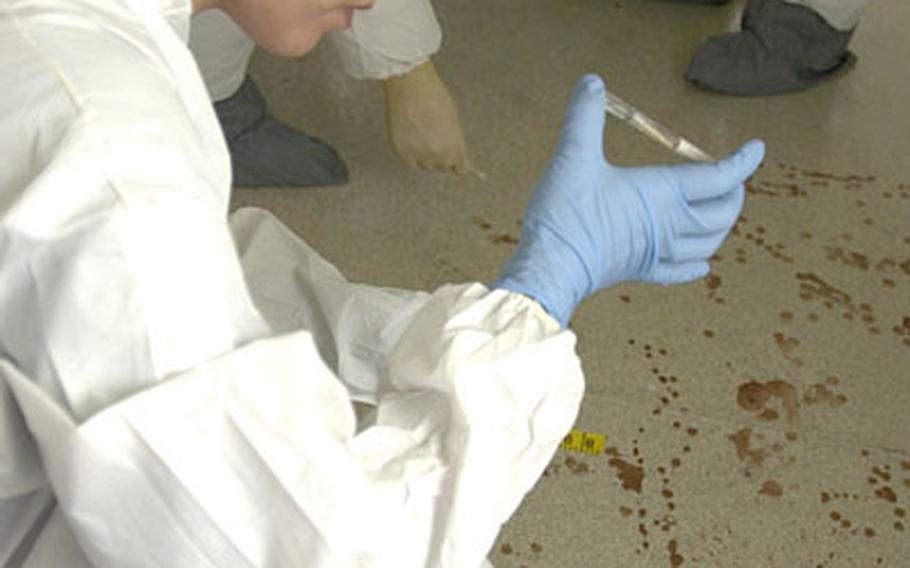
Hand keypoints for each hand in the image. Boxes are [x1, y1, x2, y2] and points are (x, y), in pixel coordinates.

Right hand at [383, 60, 469, 173]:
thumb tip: (454, 150)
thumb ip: (455, 140)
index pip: (461, 168)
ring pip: (426, 165)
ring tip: (422, 136)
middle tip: (435, 140)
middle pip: (443, 167)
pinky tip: (412, 140)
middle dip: (441, 157)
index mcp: (454, 147)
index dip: (458, 162)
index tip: (455, 159)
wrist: (411, 87)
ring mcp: (419, 154)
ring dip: (425, 156)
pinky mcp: (402, 152)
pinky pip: (410, 162)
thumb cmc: (434, 96)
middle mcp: (437, 154)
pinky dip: (411, 155)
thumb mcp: (454, 119)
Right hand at [495, 74, 764, 325]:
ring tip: (719, 213)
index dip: (742, 162)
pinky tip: (701, 264)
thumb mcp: (573, 156)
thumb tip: (591, 82)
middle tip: (733, 179)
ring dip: (721, 226)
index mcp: (662, 194)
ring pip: (708, 243)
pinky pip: (680, 272)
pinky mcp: (639, 272)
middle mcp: (669, 224)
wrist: (551, 266)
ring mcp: (657, 252)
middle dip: (734, 194)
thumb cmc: (565, 213)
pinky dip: (697, 265)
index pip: (718, 177)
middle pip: (721, 213)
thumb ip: (584, 117)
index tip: (756, 148)